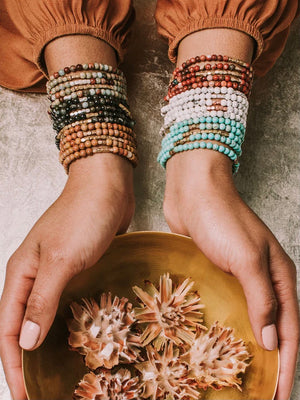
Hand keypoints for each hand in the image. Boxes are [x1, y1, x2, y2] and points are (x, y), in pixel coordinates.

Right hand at [0, 154, 133, 399]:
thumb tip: (25, 341)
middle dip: (28, 359)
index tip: (25, 394)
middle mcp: (35, 276)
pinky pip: (69, 303)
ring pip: (46, 316)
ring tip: (59, 372)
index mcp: (20, 273)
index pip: (8, 328)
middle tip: (41, 389)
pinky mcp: (78, 268)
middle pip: (23, 325)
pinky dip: (70, 324)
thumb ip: (42, 300)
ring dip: (49, 344)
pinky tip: (81, 338)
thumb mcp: (60, 260)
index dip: (13, 364)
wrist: (107, 187)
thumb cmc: (83, 216)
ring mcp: (57, 272)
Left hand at [164, 150, 299, 399]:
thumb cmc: (222, 219)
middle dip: (272, 362)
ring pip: (250, 320)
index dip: (287, 365)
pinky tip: (217, 342)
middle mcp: (263, 280)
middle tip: (262, 392)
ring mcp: (240, 277)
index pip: (291, 330)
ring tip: (240, 375)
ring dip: (249, 347)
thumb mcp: (247, 259)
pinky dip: (227, 327)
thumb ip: (263, 300)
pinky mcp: (218, 273)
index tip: (280, 395)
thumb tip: (274, 342)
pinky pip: (227, 307)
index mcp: (279, 276)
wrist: (194, 191)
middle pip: (273, 329)